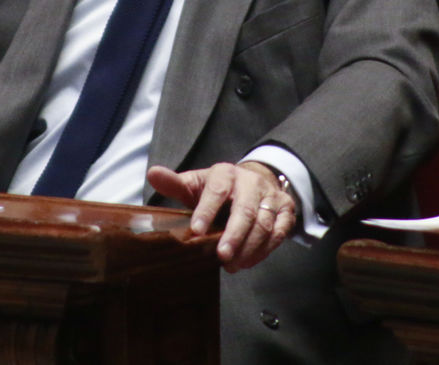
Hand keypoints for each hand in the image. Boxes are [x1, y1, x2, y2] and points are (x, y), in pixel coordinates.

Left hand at [147, 160, 296, 271]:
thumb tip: (152, 174)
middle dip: (233, 235)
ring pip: (264, 223)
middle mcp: (250, 182)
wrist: (254, 180)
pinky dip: (265, 249)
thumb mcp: (196, 184)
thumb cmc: (219, 188)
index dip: (206, 210)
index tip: (196, 231)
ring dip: (249, 247)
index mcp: (225, 174)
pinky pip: (280, 231)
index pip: (217, 190)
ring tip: (233, 264)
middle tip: (221, 256)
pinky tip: (249, 261)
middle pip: (244, 210)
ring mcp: (270, 195)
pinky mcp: (285, 209)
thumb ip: (175, 183)